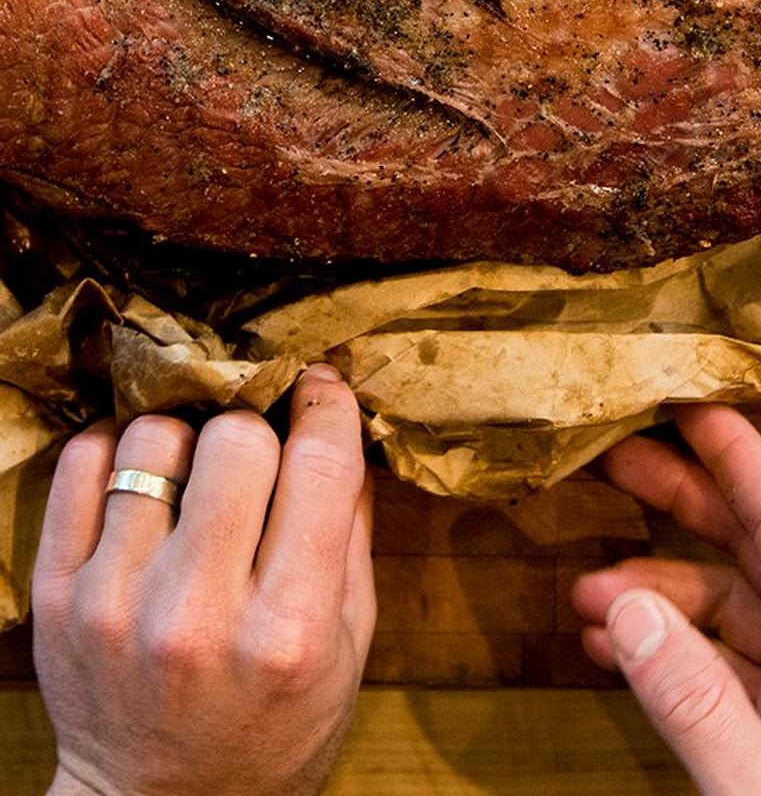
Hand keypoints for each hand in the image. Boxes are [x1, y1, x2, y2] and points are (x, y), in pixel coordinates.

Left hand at [32, 366, 375, 795]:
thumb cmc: (274, 726)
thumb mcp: (349, 645)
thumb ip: (349, 535)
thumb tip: (341, 428)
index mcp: (287, 627)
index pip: (319, 465)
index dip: (327, 404)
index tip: (323, 388)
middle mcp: (197, 613)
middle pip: (236, 440)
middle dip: (260, 428)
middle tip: (263, 450)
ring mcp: (116, 603)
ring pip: (155, 440)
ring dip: (189, 439)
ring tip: (199, 471)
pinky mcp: (57, 598)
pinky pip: (82, 466)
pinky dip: (119, 450)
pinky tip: (148, 477)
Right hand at [573, 405, 760, 795]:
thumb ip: (695, 704)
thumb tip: (625, 606)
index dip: (739, 457)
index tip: (692, 399)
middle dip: (687, 508)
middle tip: (613, 464)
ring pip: (745, 620)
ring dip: (668, 601)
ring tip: (582, 595)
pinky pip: (746, 680)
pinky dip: (686, 663)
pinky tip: (624, 656)